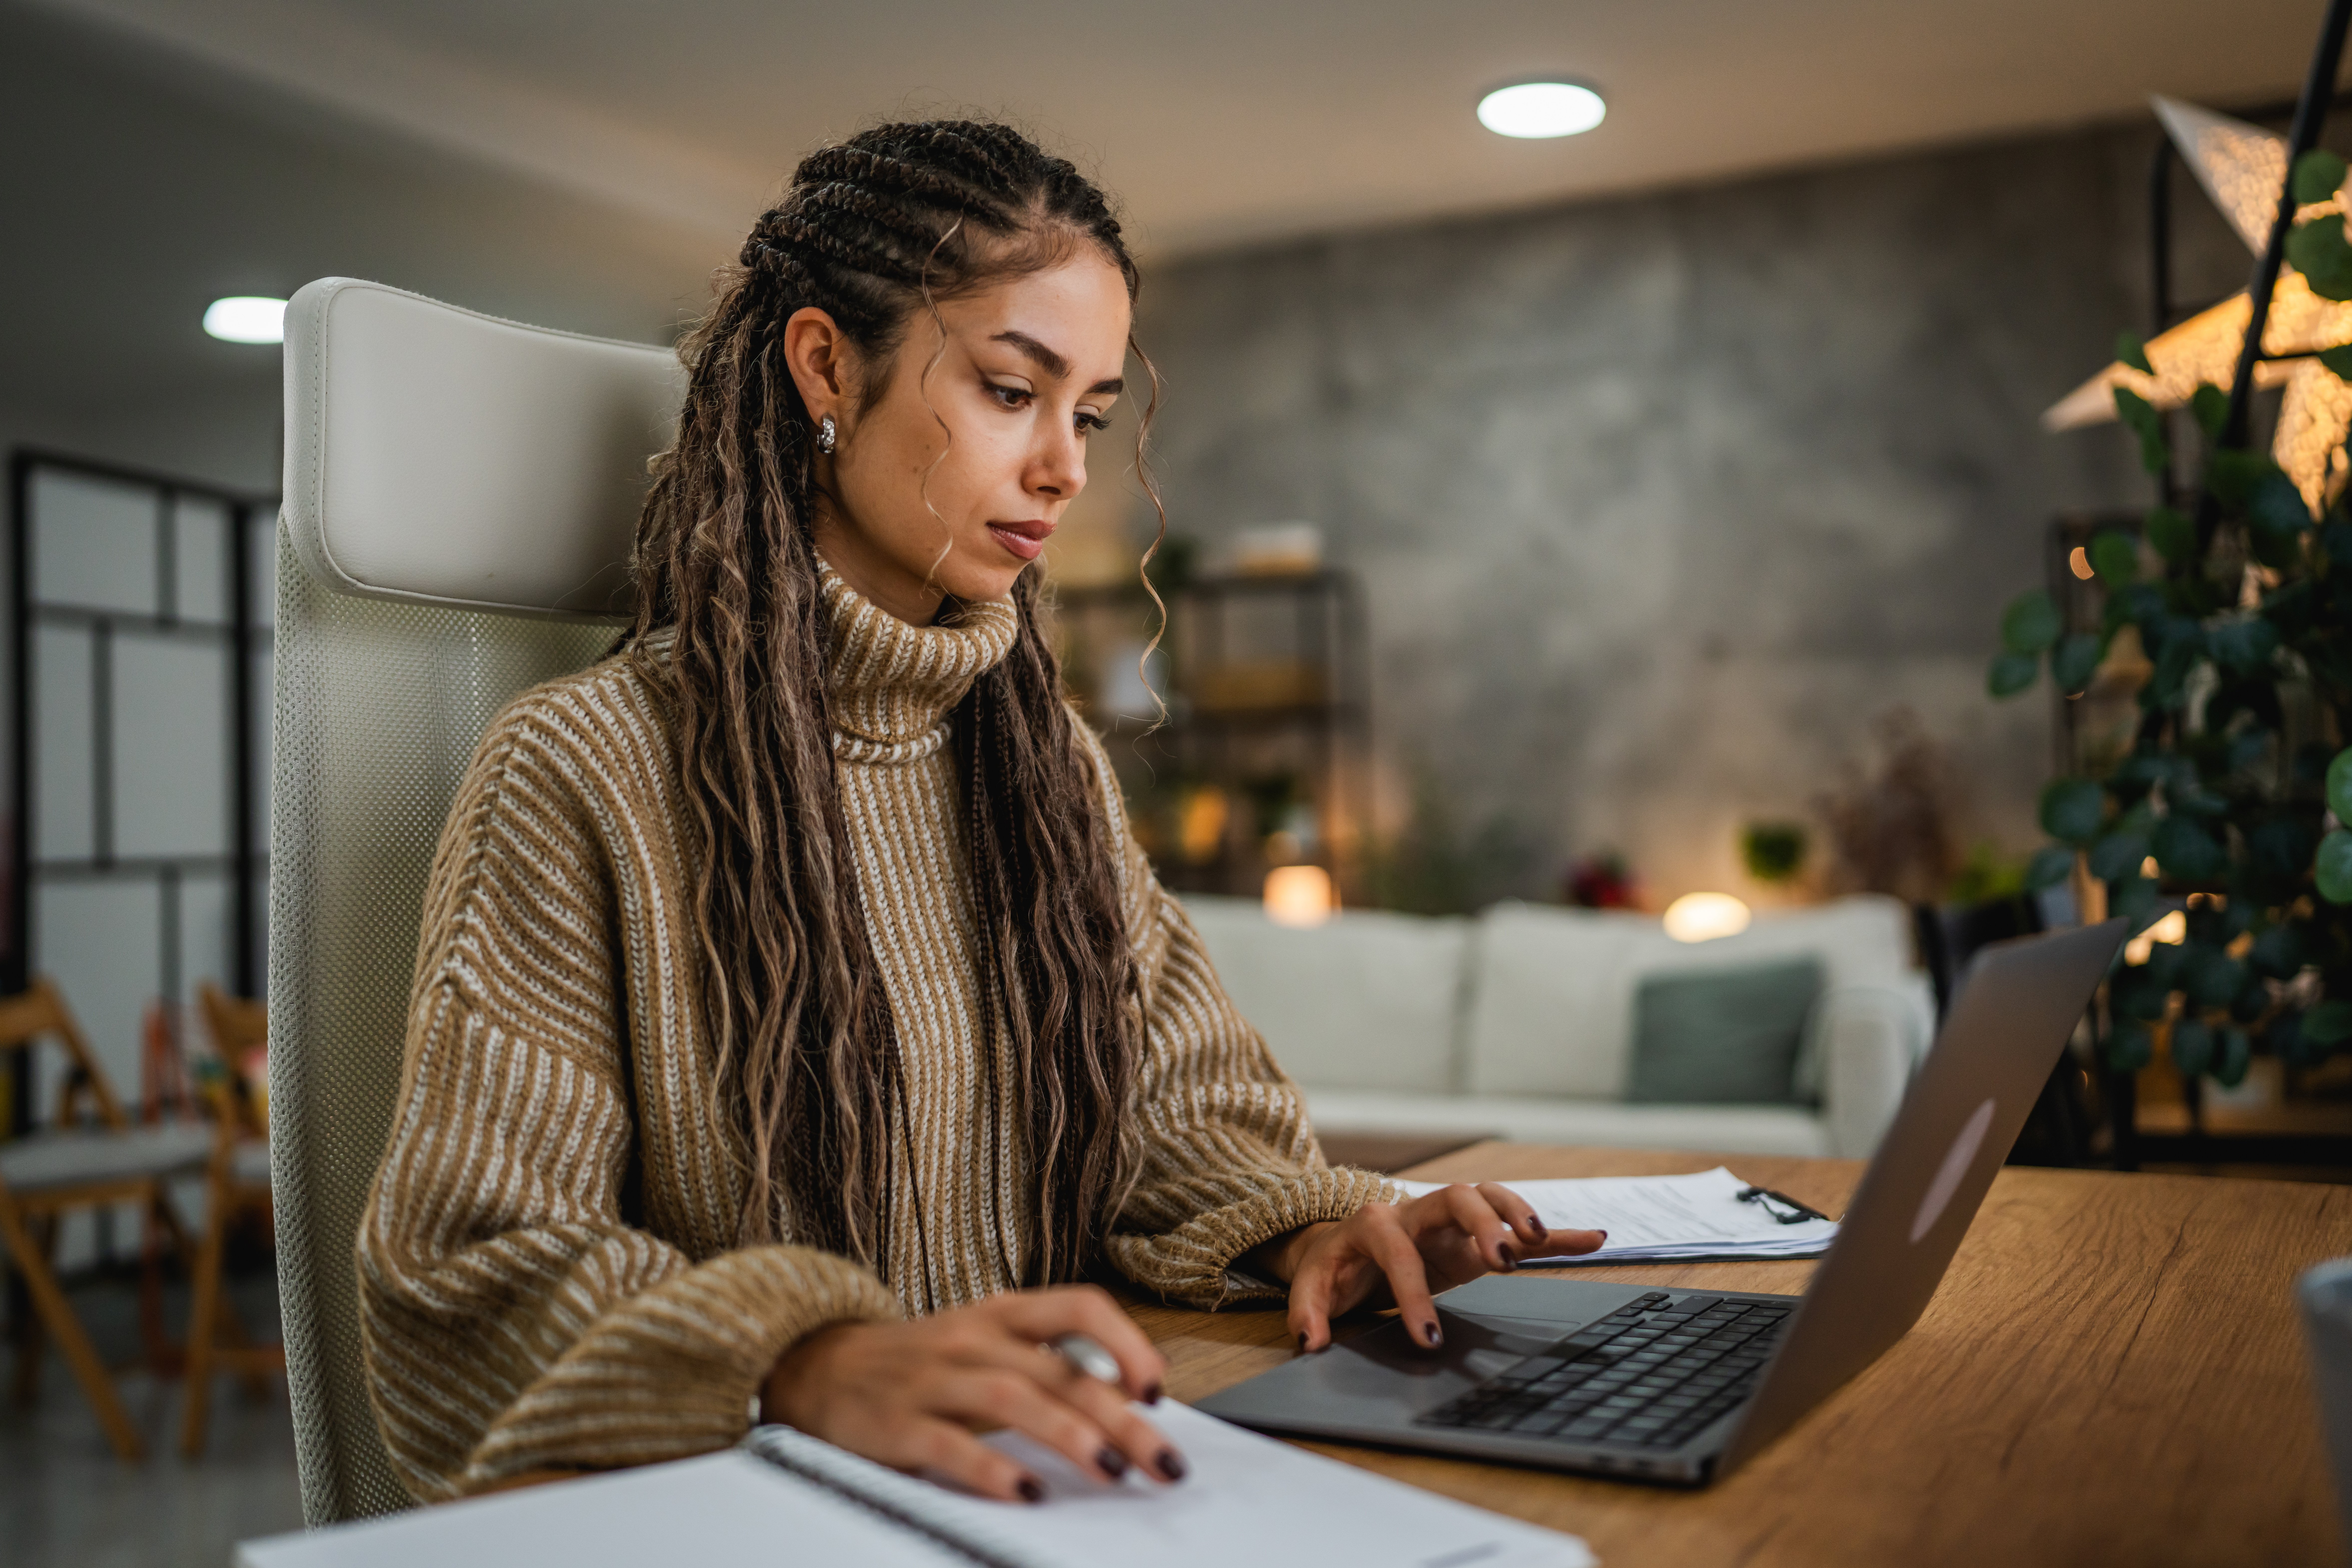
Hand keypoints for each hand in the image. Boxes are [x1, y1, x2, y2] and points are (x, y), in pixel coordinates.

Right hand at [761, 1284, 1183, 1502]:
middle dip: (1120, 1416)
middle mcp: (972, 1338)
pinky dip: (992, 1469)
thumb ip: (1050, 1361)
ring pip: (1012, 1398)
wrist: (816, 1364)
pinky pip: (950, 1444)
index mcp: (1001, 1314)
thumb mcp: (986, 1342)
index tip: (1157, 1389)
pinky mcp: (896, 1423)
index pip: (1079, 1307)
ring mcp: (933, 1379)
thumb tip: (1130, 1392)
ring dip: (1067, 1433)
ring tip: (1110, 1470)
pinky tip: (1027, 1493)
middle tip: (1162, 1458)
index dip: (1127, 1343)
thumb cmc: (921, 1361)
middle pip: (1060, 1370)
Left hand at [1256, 1184, 1605, 1352]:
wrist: (1341, 1246)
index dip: (1414, 1296)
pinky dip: (1554, 1232)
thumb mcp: (1310, 1288)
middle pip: (1456, 1197)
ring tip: (1537, 1240)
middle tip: (1503, 1260)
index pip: (1399, 1255)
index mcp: (1376, 1224)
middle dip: (1483, 1223)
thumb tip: (1311, 1342)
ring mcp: (1449, 1221)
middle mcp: (1417, 1212)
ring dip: (1516, 1213)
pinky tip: (1592, 1237)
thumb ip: (1307, 1314)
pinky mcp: (1473, 1238)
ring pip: (1489, 1197)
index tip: (1429, 1338)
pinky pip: (1518, 1228)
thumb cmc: (1332, 1268)